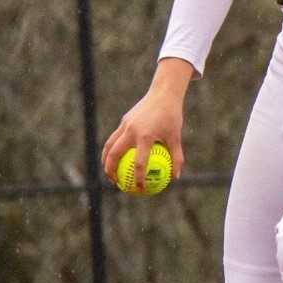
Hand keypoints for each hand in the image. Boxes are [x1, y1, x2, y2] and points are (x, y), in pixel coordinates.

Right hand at [101, 58, 192, 191]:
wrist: (163, 93)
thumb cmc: (172, 116)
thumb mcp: (176, 137)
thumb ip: (176, 157)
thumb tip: (176, 177)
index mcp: (145, 136)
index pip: (139, 163)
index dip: (138, 178)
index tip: (139, 189)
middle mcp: (132, 131)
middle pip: (114, 154)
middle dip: (111, 170)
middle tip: (115, 182)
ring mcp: (126, 124)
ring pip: (110, 145)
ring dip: (106, 159)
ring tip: (108, 172)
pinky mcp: (124, 120)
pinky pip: (115, 137)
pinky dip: (112, 147)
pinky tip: (115, 156)